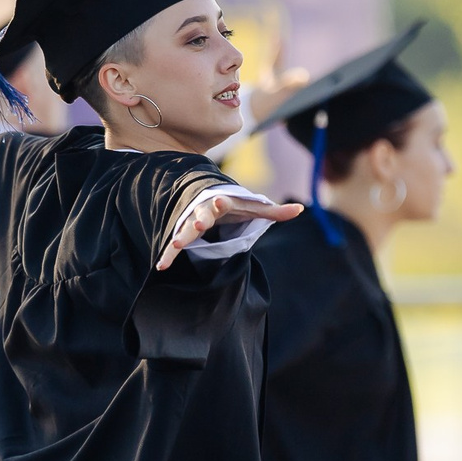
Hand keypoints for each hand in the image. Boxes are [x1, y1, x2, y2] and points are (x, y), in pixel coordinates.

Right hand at [156, 193, 300, 270]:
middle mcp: (203, 210)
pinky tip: (161, 265)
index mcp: (221, 201)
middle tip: (199, 225)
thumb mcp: (252, 206)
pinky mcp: (181, 234)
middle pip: (201, 214)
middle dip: (199, 218)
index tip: (221, 201)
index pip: (222, 200)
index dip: (222, 201)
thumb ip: (273, 210)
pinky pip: (172, 244)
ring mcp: (190, 222)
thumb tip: (300, 209)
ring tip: (174, 245)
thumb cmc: (231, 204)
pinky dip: (167, 254)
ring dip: (179, 236)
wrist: (204, 195)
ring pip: (183, 229)